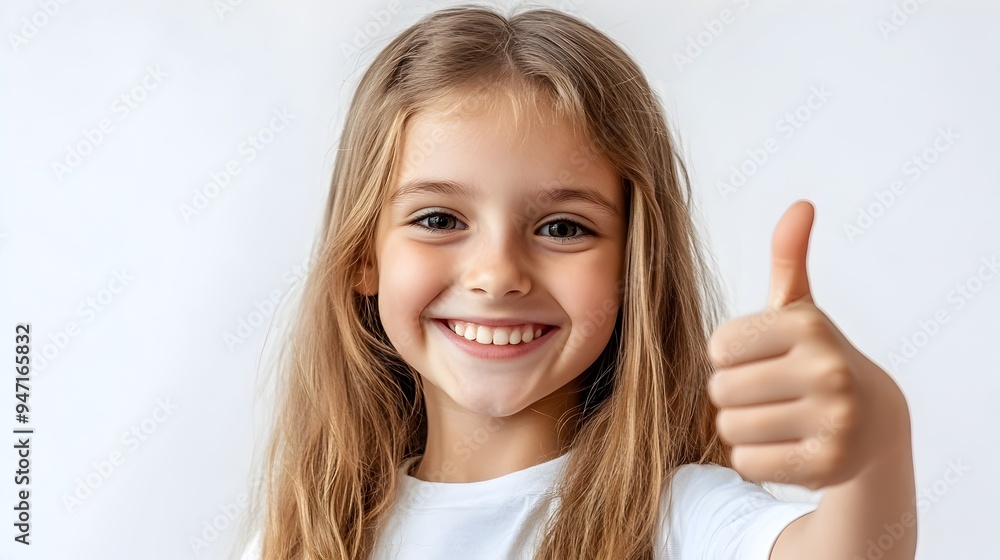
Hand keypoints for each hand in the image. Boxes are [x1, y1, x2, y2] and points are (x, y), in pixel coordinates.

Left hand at [707, 200, 910, 489]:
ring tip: (775, 417)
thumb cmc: (814, 357)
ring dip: (740, 427)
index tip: (757, 357)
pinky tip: (783, 445)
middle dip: (731, 393)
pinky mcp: (826, 466)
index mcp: (809, 326)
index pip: (718, 347)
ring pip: (730, 428)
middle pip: (720, 390)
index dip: (728, 356)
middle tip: (765, 392)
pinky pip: (746, 464)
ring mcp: (832, 421)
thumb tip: (800, 205)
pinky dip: (753, 458)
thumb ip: (788, 257)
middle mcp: (828, 371)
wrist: (873, 421)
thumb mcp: (800, 309)